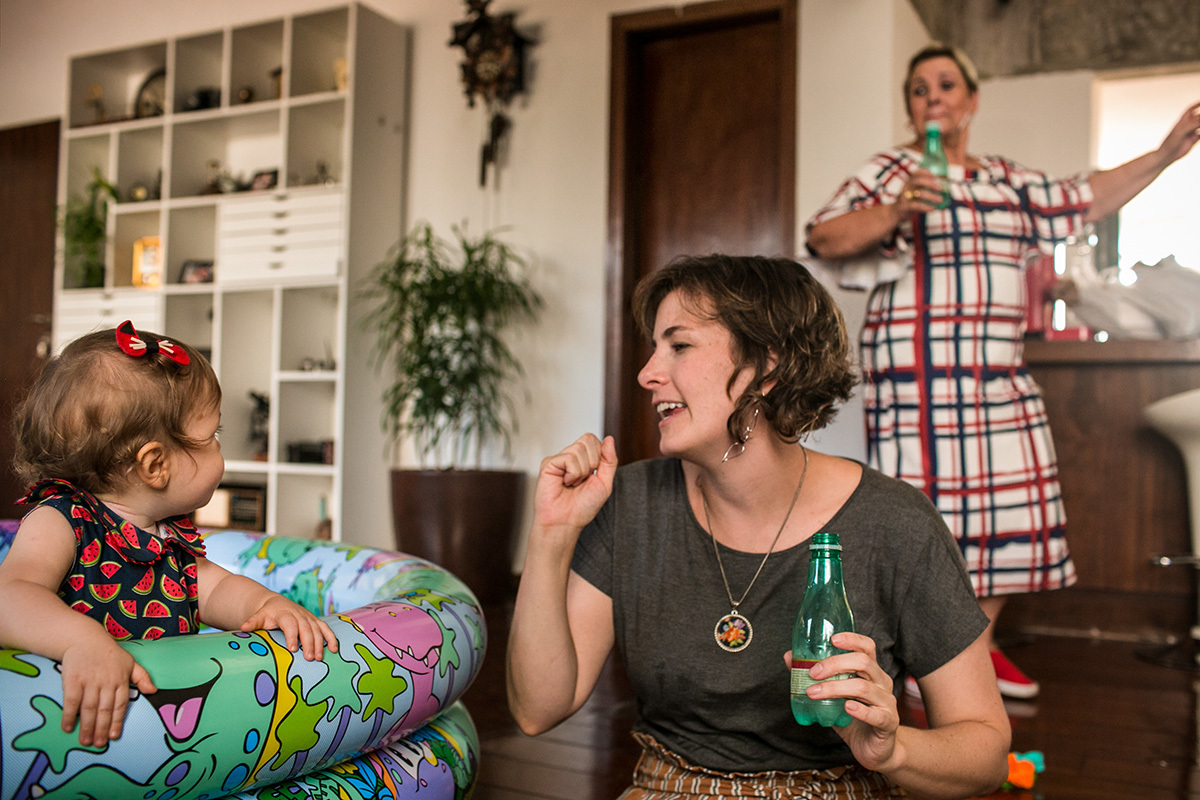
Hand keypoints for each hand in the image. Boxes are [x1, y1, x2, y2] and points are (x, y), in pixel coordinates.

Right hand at [59, 636, 156, 746]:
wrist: (84, 638)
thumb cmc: (109, 653)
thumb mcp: (130, 662)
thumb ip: (142, 677)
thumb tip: (154, 691)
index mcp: (121, 679)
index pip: (121, 705)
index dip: (118, 722)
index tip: (114, 737)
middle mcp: (106, 682)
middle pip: (104, 710)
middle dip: (102, 729)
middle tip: (98, 745)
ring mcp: (89, 681)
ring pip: (89, 708)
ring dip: (87, 727)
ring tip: (85, 741)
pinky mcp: (73, 680)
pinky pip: (71, 701)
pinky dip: (69, 715)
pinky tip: (68, 728)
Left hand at [240, 595, 338, 660]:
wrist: (276, 603)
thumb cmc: (266, 614)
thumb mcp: (258, 616)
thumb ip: (252, 622)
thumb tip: (243, 628)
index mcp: (285, 613)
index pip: (290, 624)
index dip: (292, 636)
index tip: (293, 649)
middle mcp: (299, 614)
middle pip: (306, 628)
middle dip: (309, 643)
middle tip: (309, 658)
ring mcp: (309, 618)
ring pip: (317, 629)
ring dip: (320, 643)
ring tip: (319, 658)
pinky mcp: (315, 621)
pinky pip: (326, 629)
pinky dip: (331, 638)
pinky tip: (334, 650)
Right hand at [533, 434, 618, 536]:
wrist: (567, 521)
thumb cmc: (583, 507)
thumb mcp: (605, 483)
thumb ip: (609, 460)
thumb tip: (609, 439)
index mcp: (584, 459)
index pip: (594, 440)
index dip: (599, 456)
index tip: (593, 475)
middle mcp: (571, 457)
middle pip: (588, 439)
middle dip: (592, 463)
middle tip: (582, 480)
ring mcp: (559, 459)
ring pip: (579, 448)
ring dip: (582, 472)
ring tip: (573, 484)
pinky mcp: (549, 463)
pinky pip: (568, 458)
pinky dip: (572, 474)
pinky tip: (565, 483)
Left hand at [792, 632, 901, 770]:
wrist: (874, 749)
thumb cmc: (852, 718)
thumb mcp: (832, 696)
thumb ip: (816, 678)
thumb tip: (790, 658)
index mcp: (870, 671)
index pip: (867, 647)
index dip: (852, 639)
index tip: (832, 639)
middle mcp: (882, 682)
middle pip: (863, 663)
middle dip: (835, 664)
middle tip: (812, 672)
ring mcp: (887, 702)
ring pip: (864, 687)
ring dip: (835, 688)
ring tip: (813, 693)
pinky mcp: (888, 723)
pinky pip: (876, 714)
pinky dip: (860, 710)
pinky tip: (846, 707)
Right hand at [892, 169, 945, 220]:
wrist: (896, 212)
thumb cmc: (911, 200)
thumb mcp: (915, 190)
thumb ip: (925, 186)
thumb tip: (945, 184)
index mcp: (910, 181)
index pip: (916, 173)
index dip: (926, 172)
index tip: (934, 175)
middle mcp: (907, 187)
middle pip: (918, 181)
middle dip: (930, 183)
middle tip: (941, 188)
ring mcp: (905, 197)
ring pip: (919, 193)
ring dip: (932, 196)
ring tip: (940, 200)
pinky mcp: (905, 206)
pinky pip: (916, 206)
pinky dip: (926, 207)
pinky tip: (933, 208)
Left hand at [1155, 101, 1199, 166]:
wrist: (1167, 155)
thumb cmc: (1170, 142)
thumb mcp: (1181, 131)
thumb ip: (1192, 124)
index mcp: (1182, 121)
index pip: (1190, 110)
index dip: (1196, 105)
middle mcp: (1187, 126)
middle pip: (1198, 117)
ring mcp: (1191, 132)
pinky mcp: (1194, 140)